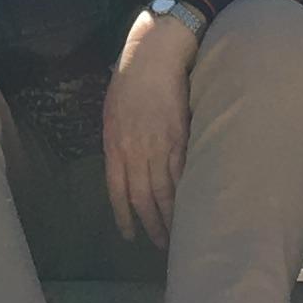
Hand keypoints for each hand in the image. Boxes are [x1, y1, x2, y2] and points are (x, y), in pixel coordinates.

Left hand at [102, 6, 197, 243]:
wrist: (153, 57)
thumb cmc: (129, 82)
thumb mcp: (111, 114)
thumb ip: (117, 144)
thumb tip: (123, 169)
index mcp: (115, 145)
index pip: (118, 191)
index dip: (124, 216)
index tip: (130, 235)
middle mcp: (136, 151)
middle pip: (143, 198)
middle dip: (151, 225)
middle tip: (160, 245)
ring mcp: (160, 147)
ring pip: (165, 192)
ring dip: (171, 218)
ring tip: (177, 235)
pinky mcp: (181, 139)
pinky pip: (183, 175)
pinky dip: (186, 195)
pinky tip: (190, 208)